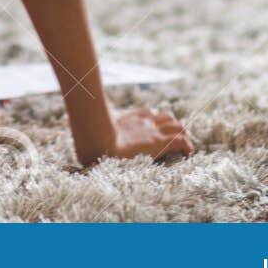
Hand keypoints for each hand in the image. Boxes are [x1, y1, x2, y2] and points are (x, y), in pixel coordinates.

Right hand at [76, 106, 192, 168]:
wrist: (100, 141)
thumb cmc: (93, 140)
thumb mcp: (92, 133)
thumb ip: (90, 131)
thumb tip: (78, 131)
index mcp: (130, 120)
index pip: (148, 113)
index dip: (155, 119)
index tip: (155, 127)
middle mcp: (144, 122)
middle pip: (166, 116)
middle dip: (172, 125)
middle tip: (174, 136)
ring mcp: (153, 131)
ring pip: (178, 126)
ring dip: (182, 134)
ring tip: (184, 145)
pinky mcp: (160, 143)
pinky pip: (181, 141)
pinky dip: (188, 146)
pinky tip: (189, 154)